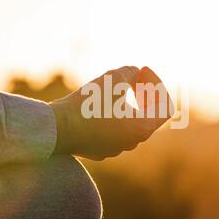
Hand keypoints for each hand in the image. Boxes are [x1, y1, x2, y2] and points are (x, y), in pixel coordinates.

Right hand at [49, 66, 173, 159]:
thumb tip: (134, 73)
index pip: (164, 107)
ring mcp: (114, 148)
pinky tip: (99, 102)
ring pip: (130, 122)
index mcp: (141, 129)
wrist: (54, 129)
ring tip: (115, 86)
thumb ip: (131, 72)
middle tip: (133, 75)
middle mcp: (131, 142)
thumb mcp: (112, 79)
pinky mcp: (98, 148)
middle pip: (149, 114)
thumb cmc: (86, 105)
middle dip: (144, 92)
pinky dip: (113, 113)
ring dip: (128, 102)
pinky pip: (113, 129)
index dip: (157, 85)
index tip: (142, 70)